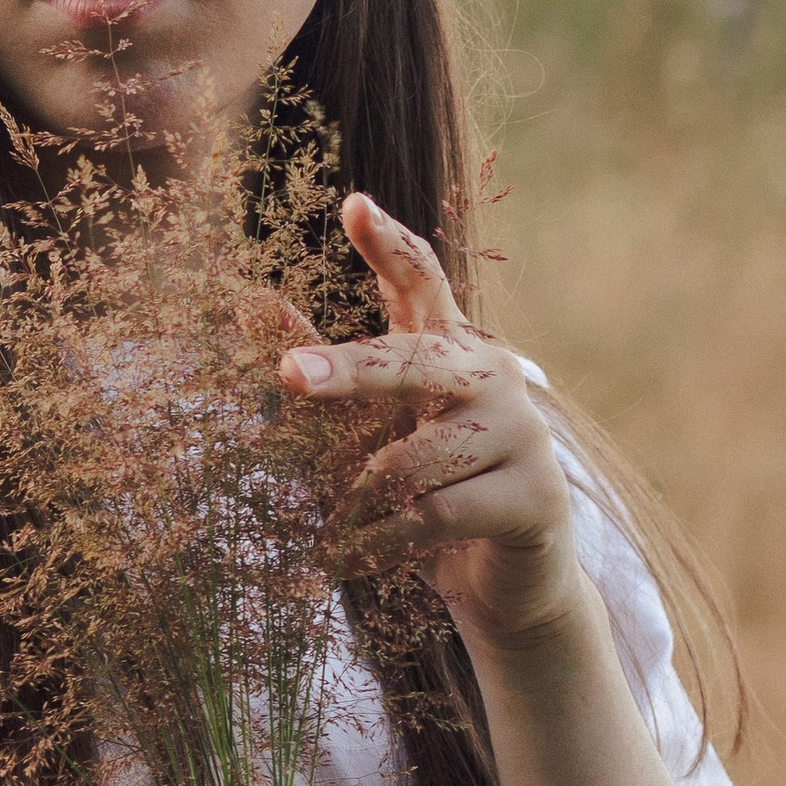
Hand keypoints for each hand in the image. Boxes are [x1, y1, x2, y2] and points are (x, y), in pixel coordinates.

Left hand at [279, 192, 585, 657]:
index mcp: (452, 350)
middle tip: (289, 375)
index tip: (353, 205)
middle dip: (351, 370)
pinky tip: (363, 555)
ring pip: (416, 456)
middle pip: (416, 361)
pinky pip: (437, 513)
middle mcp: (495, 376)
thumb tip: (250, 301)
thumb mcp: (367, 430)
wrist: (501, 580)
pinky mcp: (535, 496)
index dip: (390, 245)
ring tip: (337, 526)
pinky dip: (386, 539)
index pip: (425, 282)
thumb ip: (323, 369)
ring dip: (360, 498)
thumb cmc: (427, 489)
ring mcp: (524, 433)